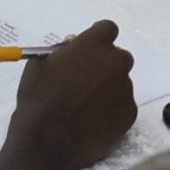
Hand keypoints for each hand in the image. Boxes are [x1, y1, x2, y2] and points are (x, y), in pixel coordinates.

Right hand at [9, 21, 135, 169]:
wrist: (48, 139)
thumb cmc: (39, 98)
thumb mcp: (41, 63)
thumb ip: (62, 51)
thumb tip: (73, 46)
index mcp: (94, 44)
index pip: (107, 29)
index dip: (98, 39)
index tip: (90, 49)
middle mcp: (115, 62)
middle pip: (119, 57)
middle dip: (106, 65)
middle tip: (87, 80)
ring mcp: (125, 88)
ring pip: (120, 83)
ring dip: (107, 89)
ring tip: (85, 107)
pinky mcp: (129, 114)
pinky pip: (123, 107)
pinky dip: (111, 111)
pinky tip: (92, 122)